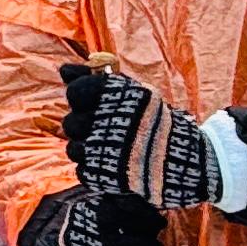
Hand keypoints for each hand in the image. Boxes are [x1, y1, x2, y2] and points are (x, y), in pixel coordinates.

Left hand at [62, 64, 211, 210]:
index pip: (75, 92)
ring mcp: (99, 150)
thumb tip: (62, 70)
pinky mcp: (100, 175)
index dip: (82, 98)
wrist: (184, 160)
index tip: (96, 104)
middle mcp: (102, 121)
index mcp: (112, 96)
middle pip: (70, 123)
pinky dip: (95, 167)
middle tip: (107, 130)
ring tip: (111, 148)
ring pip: (73, 148)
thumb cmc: (156, 122)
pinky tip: (114, 163)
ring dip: (88, 148)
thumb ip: (94, 79)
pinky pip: (82, 169)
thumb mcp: (132, 93)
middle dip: (85, 126)